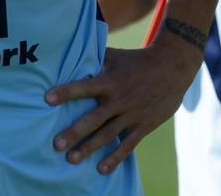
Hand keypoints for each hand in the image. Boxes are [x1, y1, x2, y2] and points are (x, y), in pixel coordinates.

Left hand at [44, 37, 200, 173]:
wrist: (172, 68)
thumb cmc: (136, 60)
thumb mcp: (114, 56)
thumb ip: (93, 58)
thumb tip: (68, 52)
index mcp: (109, 82)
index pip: (84, 87)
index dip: (66, 92)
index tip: (47, 99)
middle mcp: (119, 100)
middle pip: (93, 119)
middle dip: (74, 132)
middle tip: (56, 144)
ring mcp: (132, 114)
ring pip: (107, 135)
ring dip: (89, 148)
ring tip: (71, 159)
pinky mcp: (144, 125)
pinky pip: (128, 144)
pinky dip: (115, 157)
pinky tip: (101, 168)